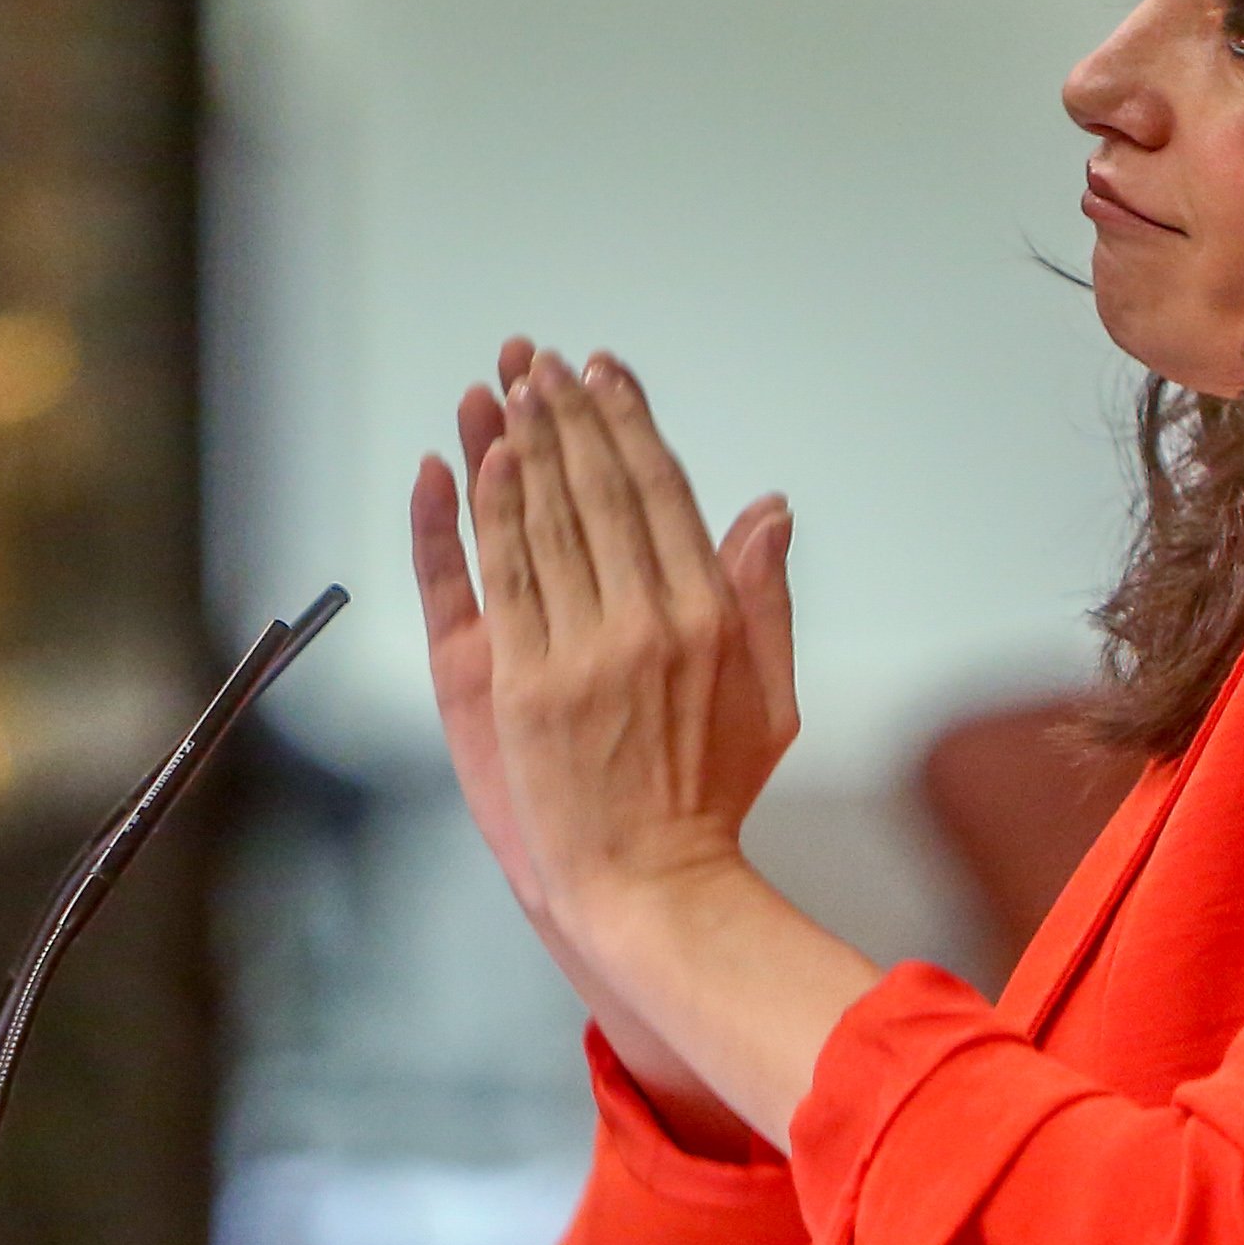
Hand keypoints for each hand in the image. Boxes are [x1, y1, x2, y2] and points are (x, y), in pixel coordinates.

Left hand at [411, 344, 773, 1117]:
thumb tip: (768, 509)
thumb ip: (764, 595)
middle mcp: (647, 621)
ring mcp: (582, 651)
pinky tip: (475, 466)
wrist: (652, 882)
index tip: (606, 375)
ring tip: (509, 389)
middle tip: (545, 362)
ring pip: (546, 522)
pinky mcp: (524, 683)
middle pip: (599, 491)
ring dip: (524, 447)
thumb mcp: (768, 694)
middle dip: (569, 416)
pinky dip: (485, 516)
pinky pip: (500, 579)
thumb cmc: (710, 795)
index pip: (661, 493)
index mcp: (708, 615)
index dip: (628, 424)